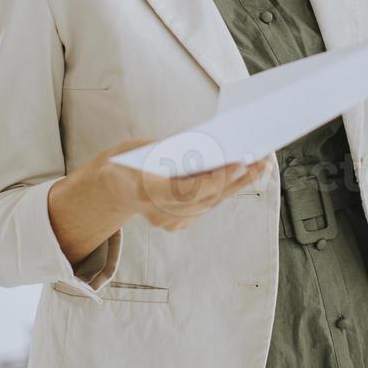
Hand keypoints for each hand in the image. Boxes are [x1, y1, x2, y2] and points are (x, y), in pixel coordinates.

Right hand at [91, 138, 270, 231]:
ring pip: (210, 205)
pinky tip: (243, 175)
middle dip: (236, 179)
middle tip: (261, 160)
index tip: (238, 160)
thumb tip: (209, 143)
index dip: (216, 177)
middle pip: (206, 199)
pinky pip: (206, 207)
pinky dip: (224, 191)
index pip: (189, 189)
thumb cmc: (124, 161)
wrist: (106, 189)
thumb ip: (171, 149)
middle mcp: (158, 213)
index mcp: (145, 192)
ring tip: (260, 166)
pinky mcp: (176, 224)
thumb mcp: (141, 147)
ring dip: (237, 185)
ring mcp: (168, 223)